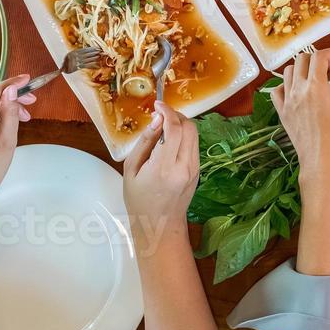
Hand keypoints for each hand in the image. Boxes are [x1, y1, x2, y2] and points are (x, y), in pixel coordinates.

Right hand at [123, 102, 199, 246]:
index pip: (174, 129)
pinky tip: (170, 140)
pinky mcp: (199, 170)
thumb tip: (156, 119)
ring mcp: (195, 169)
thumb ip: (145, 142)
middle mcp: (184, 166)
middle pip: (189, 127)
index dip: (167, 111)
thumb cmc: (139, 199)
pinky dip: (185, 136)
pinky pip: (195, 145)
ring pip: (195, 134)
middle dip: (176, 115)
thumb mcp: (131, 169)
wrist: (159, 224)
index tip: (157, 104)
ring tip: (164, 125)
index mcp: (164, 167)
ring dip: (182, 124)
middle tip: (161, 114)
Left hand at [273, 48, 329, 202]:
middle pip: (302, 59)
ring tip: (318, 79)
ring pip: (289, 72)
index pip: (319, 57)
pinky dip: (288, 84)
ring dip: (303, 69)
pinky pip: (278, 90)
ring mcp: (287, 101)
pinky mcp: (282, 112)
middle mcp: (298, 90)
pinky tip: (300, 91)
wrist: (322, 160)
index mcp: (316, 87)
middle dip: (319, 59)